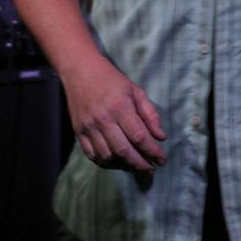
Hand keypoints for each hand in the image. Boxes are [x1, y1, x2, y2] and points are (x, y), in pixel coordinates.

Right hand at [62, 55, 167, 173]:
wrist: (80, 71)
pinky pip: (92, 155)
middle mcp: (103, 120)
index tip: (162, 159)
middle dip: (140, 164)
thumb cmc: (112, 80)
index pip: (139, 137)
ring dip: (123, 166)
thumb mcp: (136, 91)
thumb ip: (150, 114)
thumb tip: (161, 137)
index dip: (152, 151)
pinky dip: (106, 163)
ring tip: (136, 166)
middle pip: (124, 151)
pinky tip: (117, 162)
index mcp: (120, 108)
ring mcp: (89, 128)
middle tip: (151, 168)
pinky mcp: (78, 132)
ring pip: (107, 156)